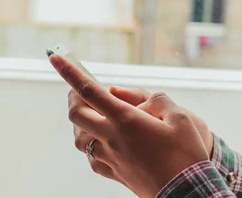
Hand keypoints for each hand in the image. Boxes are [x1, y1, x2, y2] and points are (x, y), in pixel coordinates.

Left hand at [50, 55, 209, 197]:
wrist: (186, 193)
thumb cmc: (185, 154)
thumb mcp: (180, 117)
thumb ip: (156, 99)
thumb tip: (135, 99)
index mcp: (126, 119)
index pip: (89, 90)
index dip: (70, 72)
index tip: (55, 57)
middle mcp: (112, 138)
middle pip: (76, 114)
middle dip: (73, 97)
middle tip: (81, 90)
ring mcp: (110, 158)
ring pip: (79, 137)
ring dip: (80, 121)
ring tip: (91, 113)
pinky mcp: (114, 173)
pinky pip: (91, 157)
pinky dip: (90, 144)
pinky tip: (101, 141)